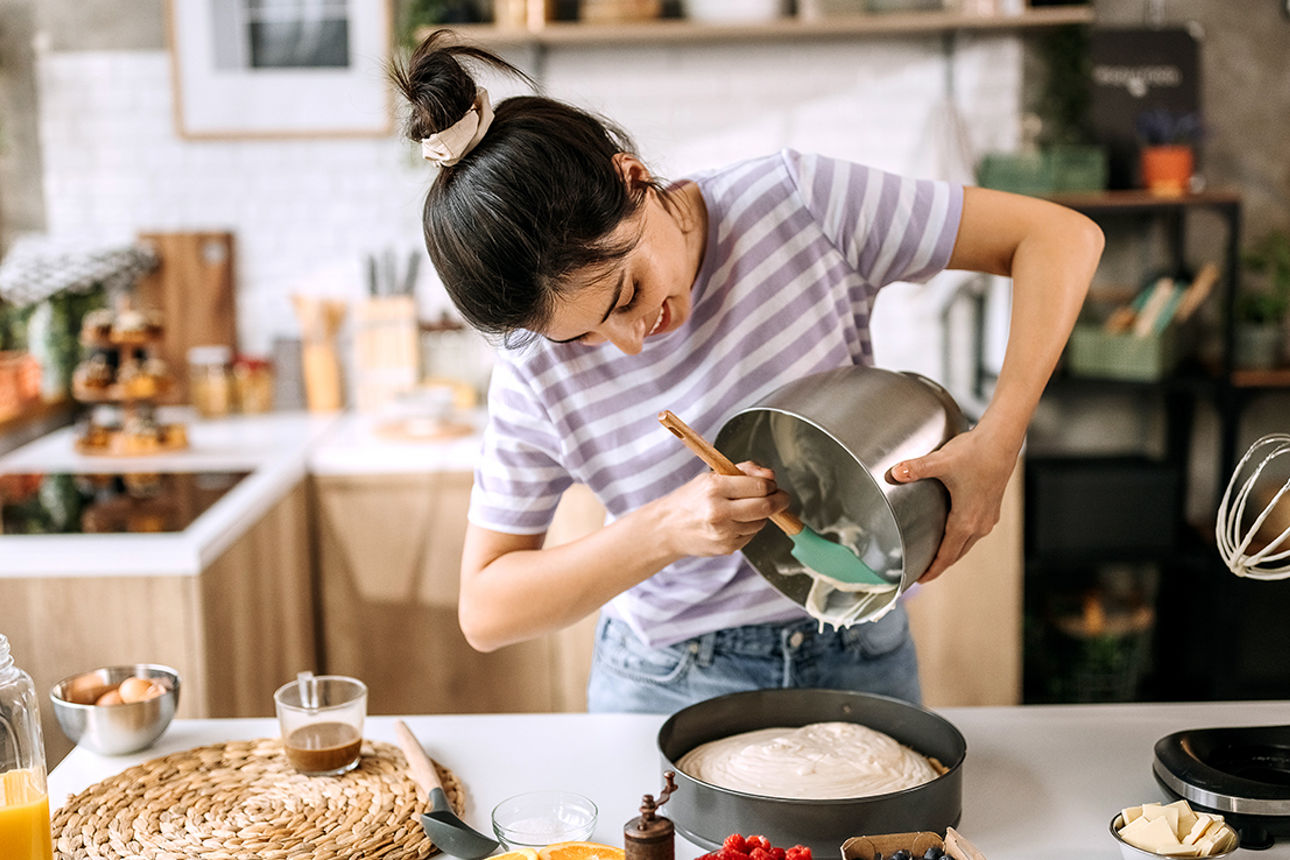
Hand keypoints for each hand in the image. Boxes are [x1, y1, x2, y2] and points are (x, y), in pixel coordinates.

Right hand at [657, 462, 789, 558]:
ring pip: (760, 522)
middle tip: (781, 497)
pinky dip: (750, 527)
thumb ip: (744, 472)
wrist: (668, 528)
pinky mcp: (727, 547)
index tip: (772, 484)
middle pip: (765, 506)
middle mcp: (718, 511)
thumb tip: (771, 475)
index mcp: (714, 487)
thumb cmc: (692, 498)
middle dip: (779, 500)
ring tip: (747, 508)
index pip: (759, 486)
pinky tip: (735, 522)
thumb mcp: (712, 477)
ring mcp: (723, 532)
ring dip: (762, 514)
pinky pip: (751, 535)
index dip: (771, 484)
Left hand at [889, 427, 1018, 581]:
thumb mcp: (940, 462)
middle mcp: (979, 524)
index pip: (947, 555)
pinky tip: (954, 533)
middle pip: (956, 554)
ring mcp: (988, 517)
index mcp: (966, 521)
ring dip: (952, 552)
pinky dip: (962, 539)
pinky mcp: (991, 507)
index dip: (932, 569)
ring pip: (967, 543)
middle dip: (940, 565)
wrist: (1001, 441)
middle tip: (922, 573)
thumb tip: (895, 473)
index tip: (920, 579)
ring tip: (936, 557)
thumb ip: (915, 469)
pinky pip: (974, 532)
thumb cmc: (975, 453)